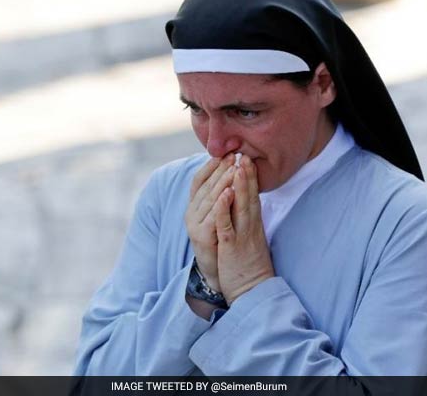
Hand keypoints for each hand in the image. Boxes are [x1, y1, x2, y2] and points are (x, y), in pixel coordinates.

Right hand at [185, 154, 235, 290]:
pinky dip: (220, 204)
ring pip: (209, 199)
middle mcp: (191, 214)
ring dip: (222, 181)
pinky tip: (228, 192)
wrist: (220, 274)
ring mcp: (195, 225)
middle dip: (221, 169)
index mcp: (194, 207)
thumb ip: (219, 198)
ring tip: (234, 167)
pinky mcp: (203, 237)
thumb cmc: (221, 242)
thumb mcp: (218, 217)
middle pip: (206, 186)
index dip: (212, 166)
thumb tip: (229, 173)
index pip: (200, 180)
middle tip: (235, 154)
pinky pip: (213, 218)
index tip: (227, 152)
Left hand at [213, 155, 274, 303]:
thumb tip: (244, 209)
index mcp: (254, 225)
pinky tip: (224, 195)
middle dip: (247, 175)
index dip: (250, 178)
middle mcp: (250, 227)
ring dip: (240, 185)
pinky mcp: (232, 247)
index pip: (252, 197)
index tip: (247, 160)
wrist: (253, 291)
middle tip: (245, 153)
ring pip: (241, 206)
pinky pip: (227, 225)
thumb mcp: (250, 241)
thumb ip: (248, 224)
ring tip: (238, 165)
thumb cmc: (249, 266)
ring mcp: (242, 236)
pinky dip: (225, 209)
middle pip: (250, 197)